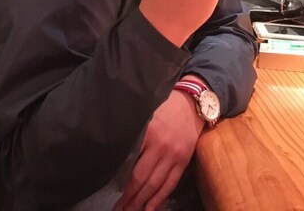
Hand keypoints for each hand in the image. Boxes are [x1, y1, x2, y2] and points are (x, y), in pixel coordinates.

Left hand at [114, 89, 203, 210]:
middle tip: (119, 209)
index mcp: (148, 133)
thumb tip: (120, 158)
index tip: (113, 194)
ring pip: (156, 184)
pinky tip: (151, 208)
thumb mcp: (146, 116)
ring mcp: (174, 155)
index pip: (132, 163)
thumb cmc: (164, 108)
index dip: (122, 181)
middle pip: (142, 178)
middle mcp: (161, 146)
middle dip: (130, 197)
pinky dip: (160, 198)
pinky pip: (171, 183)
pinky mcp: (184, 161)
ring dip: (143, 201)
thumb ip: (136, 135)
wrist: (191, 104)